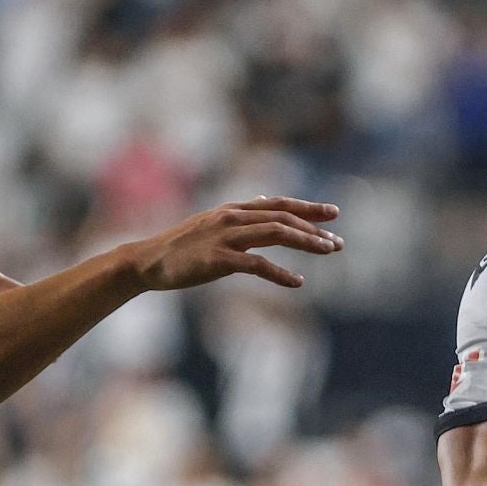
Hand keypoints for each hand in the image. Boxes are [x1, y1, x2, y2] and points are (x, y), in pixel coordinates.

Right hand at [127, 197, 342, 290]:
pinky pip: (257, 265)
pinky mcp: (218, 259)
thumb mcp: (213, 224)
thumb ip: (241, 216)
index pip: (278, 204)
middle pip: (283, 217)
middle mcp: (232, 217)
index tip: (333, 213)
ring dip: (305, 242)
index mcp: (233, 209)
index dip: (308, 207)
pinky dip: (280, 273)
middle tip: (338, 243)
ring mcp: (225, 237)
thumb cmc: (181, 248)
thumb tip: (264, 203)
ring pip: (275, 233)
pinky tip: (297, 282)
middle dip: (314, 228)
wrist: (148, 262)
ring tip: (328, 253)